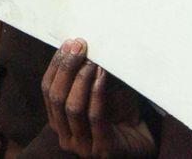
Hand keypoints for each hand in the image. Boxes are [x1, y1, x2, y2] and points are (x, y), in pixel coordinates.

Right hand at [42, 39, 154, 158]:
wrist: (143, 143)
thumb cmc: (121, 115)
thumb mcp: (101, 91)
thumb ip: (89, 75)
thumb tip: (84, 44)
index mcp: (59, 121)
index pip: (48, 90)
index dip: (56, 65)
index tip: (67, 44)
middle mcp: (66, 136)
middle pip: (57, 98)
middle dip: (67, 68)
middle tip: (79, 47)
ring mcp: (83, 147)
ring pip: (73, 108)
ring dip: (81, 79)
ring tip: (92, 60)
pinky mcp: (103, 149)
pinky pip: (95, 117)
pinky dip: (97, 93)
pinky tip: (102, 75)